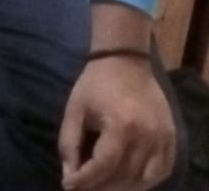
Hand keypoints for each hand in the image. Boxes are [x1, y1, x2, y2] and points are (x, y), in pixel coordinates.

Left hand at [58, 55, 175, 190]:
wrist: (126, 62)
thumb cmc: (95, 84)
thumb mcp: (75, 109)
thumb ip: (69, 142)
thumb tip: (69, 174)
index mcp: (121, 125)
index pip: (104, 165)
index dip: (85, 180)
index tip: (68, 185)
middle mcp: (147, 136)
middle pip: (125, 176)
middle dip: (101, 188)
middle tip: (82, 189)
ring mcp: (163, 139)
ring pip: (145, 180)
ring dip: (122, 189)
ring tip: (102, 188)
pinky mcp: (171, 139)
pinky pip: (162, 172)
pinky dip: (144, 182)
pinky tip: (127, 182)